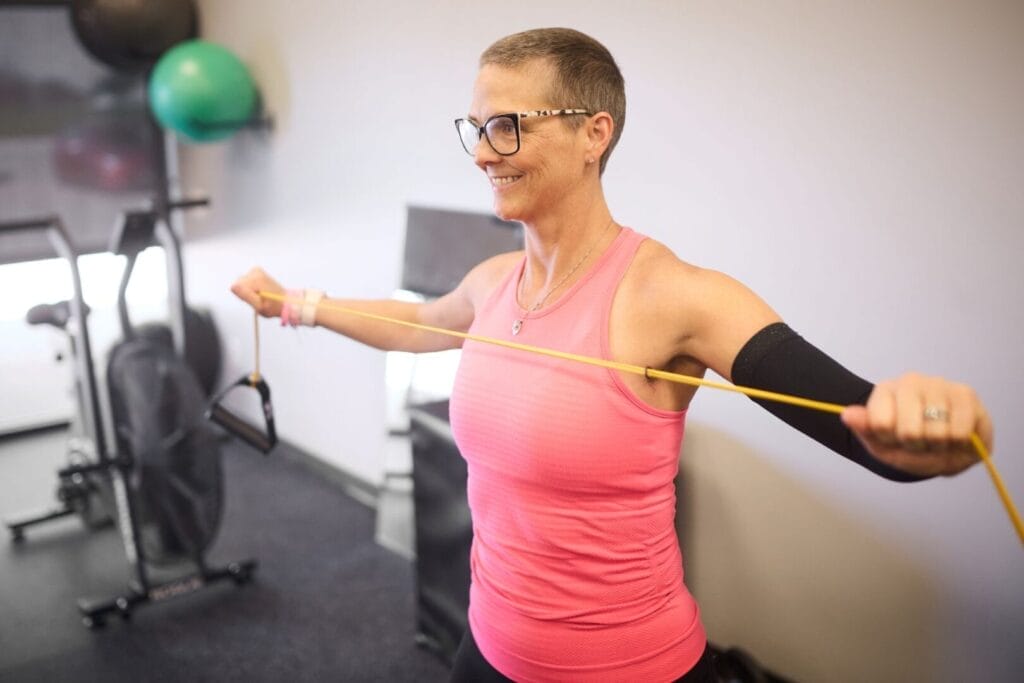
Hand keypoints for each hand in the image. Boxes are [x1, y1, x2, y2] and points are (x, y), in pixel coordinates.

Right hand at [230, 267, 285, 318]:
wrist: (285, 301)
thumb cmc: (272, 306)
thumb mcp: (259, 306)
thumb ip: (246, 296)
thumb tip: (233, 286)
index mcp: (256, 280)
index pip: (236, 287)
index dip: (242, 296)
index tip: (253, 300)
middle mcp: (255, 271)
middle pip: (238, 283)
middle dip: (245, 292)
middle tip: (258, 298)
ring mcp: (256, 270)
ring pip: (241, 282)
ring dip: (248, 290)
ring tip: (261, 295)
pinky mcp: (256, 270)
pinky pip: (246, 280)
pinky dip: (250, 286)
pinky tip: (260, 290)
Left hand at [841, 372, 992, 476]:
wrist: (944, 447)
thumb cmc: (908, 445)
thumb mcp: (881, 445)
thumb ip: (865, 430)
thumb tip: (847, 415)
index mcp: (884, 391)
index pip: (880, 424)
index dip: (889, 441)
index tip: (893, 439)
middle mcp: (911, 382)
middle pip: (910, 431)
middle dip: (916, 446)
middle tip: (919, 442)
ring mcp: (939, 385)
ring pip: (937, 432)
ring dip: (939, 446)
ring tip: (938, 440)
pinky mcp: (965, 394)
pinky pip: (961, 430)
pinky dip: (959, 442)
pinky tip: (956, 436)